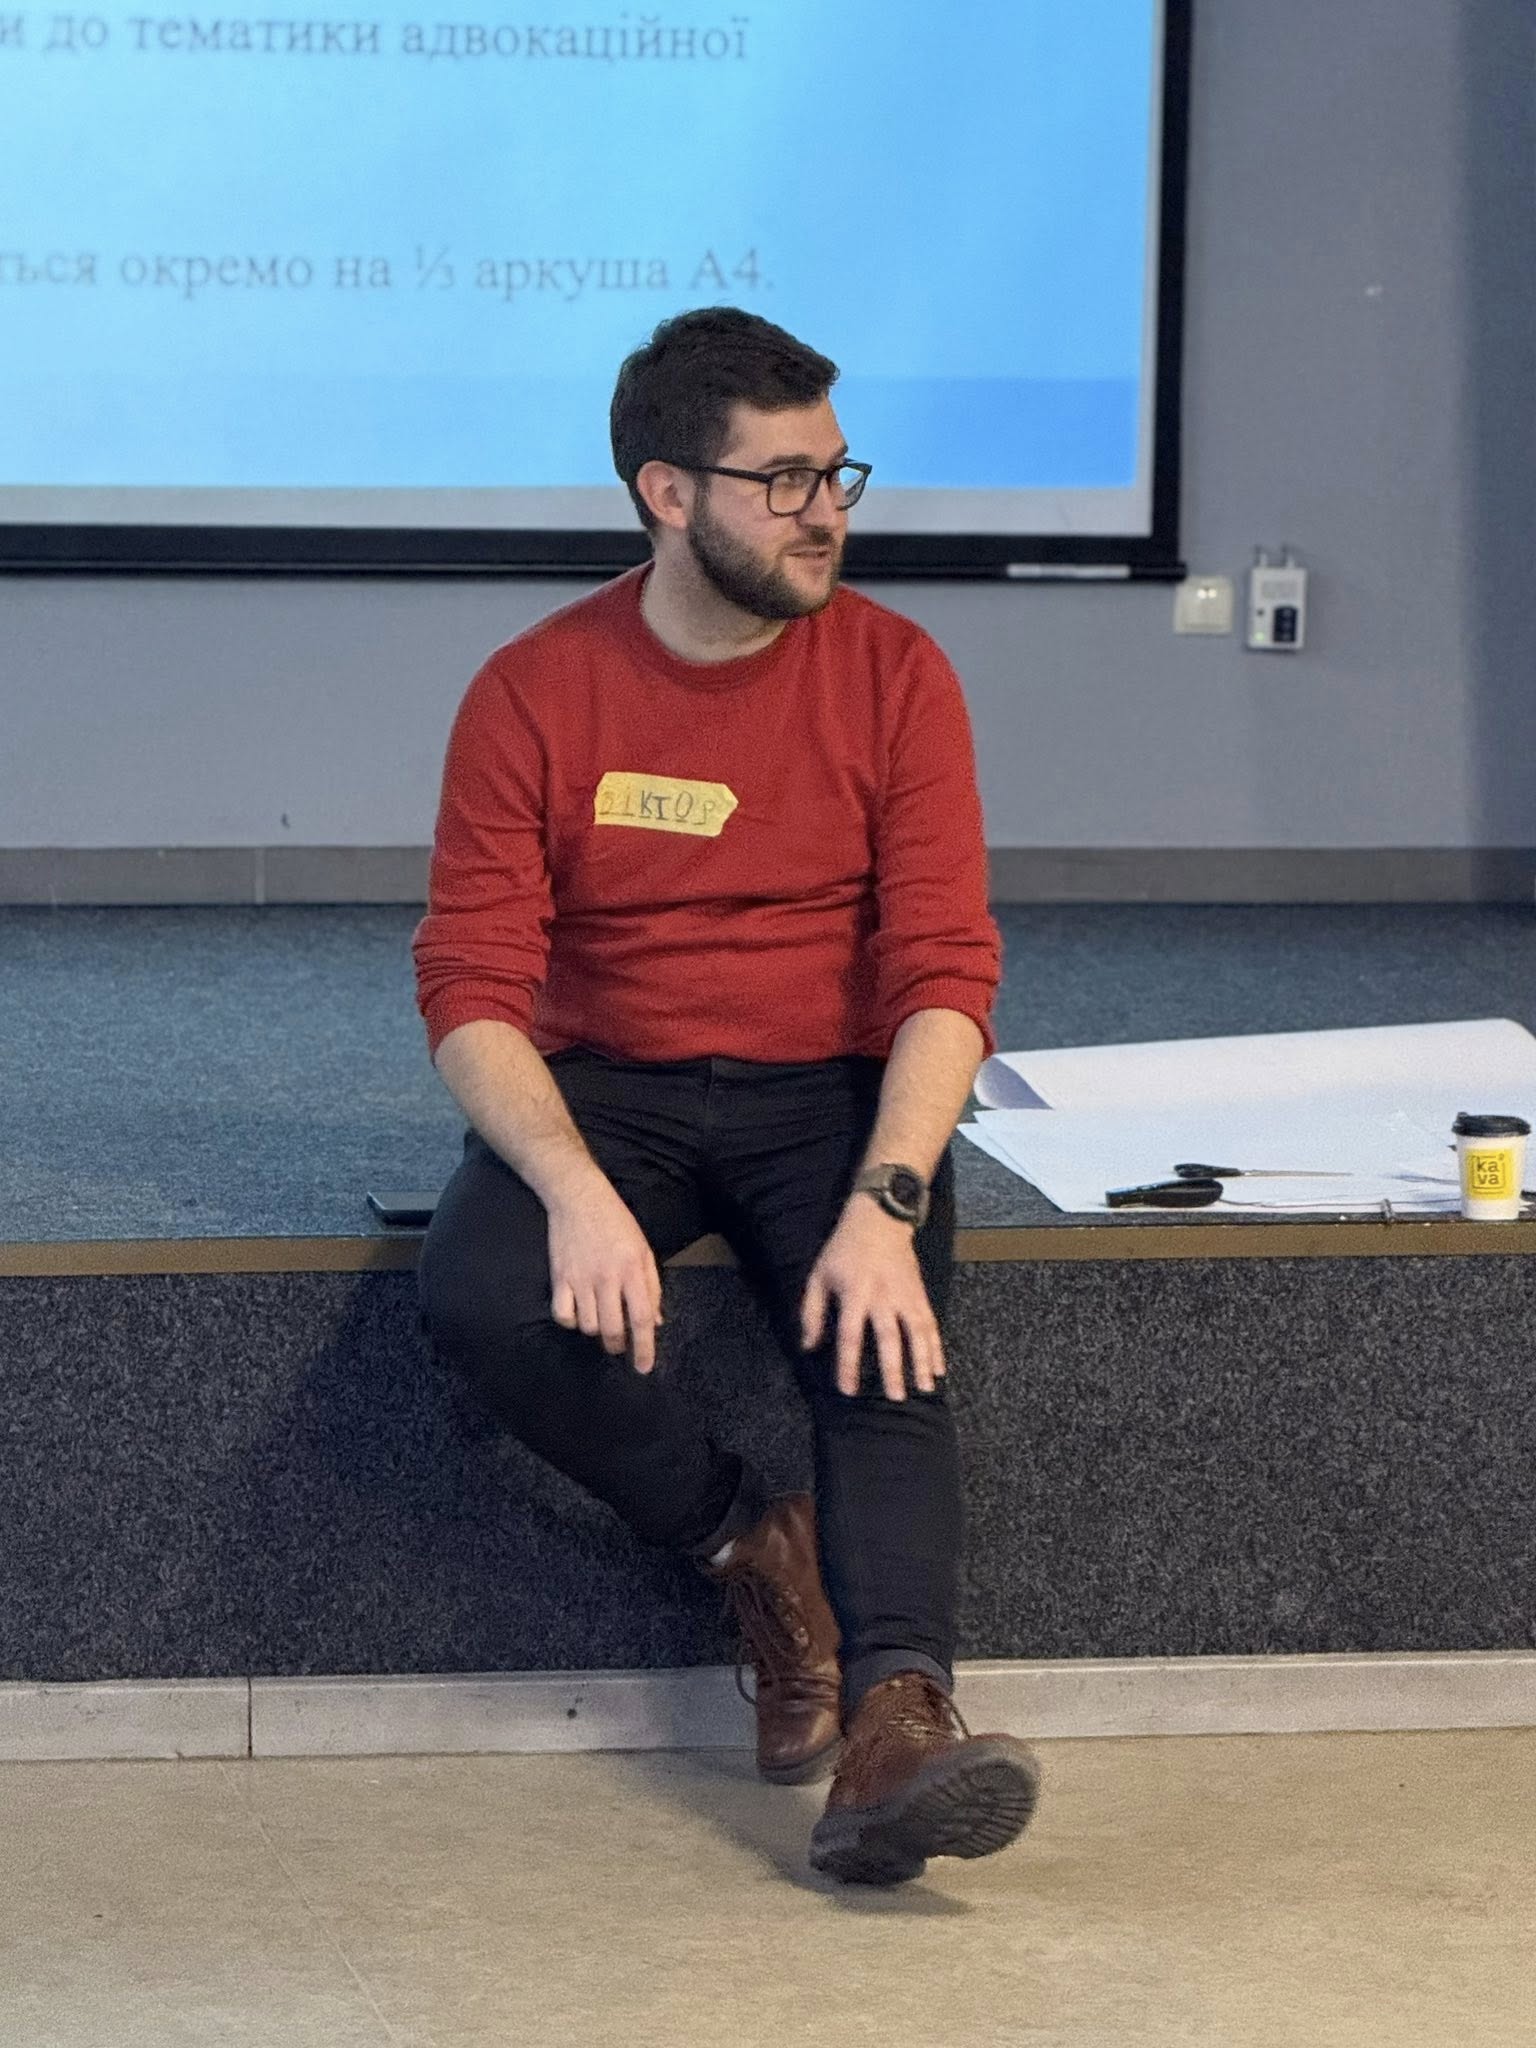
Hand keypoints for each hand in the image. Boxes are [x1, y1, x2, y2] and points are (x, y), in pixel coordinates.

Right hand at [546, 1177, 663, 1372]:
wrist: (579, 1198)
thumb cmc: (617, 1224)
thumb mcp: (643, 1251)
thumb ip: (652, 1287)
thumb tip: (656, 1322)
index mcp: (633, 1270)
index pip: (641, 1319)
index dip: (644, 1348)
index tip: (644, 1368)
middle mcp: (607, 1278)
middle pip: (612, 1329)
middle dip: (617, 1345)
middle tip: (619, 1343)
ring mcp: (581, 1279)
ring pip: (588, 1326)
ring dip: (596, 1332)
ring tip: (600, 1319)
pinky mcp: (559, 1277)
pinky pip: (563, 1315)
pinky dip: (570, 1322)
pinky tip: (578, 1313)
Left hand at [800, 1195, 944, 1401]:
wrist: (880, 1218)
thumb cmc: (844, 1249)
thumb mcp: (819, 1275)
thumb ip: (812, 1313)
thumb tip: (808, 1346)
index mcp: (854, 1293)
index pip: (851, 1335)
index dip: (848, 1365)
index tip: (848, 1390)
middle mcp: (883, 1297)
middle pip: (889, 1338)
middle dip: (894, 1369)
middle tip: (896, 1397)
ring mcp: (905, 1295)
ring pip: (917, 1333)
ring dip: (923, 1361)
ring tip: (926, 1388)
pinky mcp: (920, 1294)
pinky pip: (931, 1324)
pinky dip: (937, 1347)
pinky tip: (940, 1368)